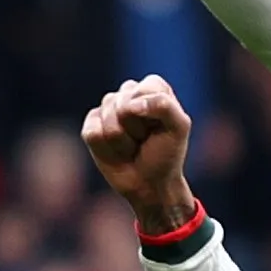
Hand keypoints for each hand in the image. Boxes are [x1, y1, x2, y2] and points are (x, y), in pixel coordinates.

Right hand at [82, 74, 195, 229]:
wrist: (150, 184)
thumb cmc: (166, 154)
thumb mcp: (178, 128)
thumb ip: (163, 105)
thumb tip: (130, 104)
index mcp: (153, 88)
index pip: (146, 86)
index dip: (152, 111)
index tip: (160, 127)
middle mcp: (129, 94)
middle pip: (121, 102)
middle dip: (136, 128)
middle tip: (145, 140)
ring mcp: (108, 109)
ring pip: (106, 118)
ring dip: (123, 141)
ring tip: (132, 147)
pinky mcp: (92, 126)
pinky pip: (92, 133)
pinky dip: (106, 149)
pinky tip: (117, 152)